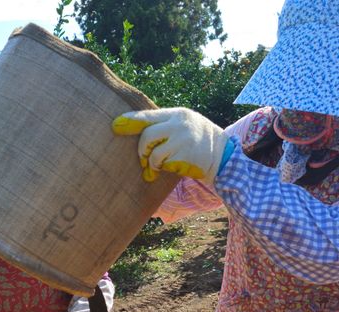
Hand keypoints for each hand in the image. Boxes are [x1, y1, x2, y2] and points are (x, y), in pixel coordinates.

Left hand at [112, 107, 232, 184]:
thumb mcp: (183, 124)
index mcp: (176, 114)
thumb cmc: (196, 139)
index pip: (148, 116)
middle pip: (147, 136)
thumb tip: (134, 130)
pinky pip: (165, 165)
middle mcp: (179, 124)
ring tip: (157, 167)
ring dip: (152, 163)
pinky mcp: (186, 157)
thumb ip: (163, 125)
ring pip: (154, 154)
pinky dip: (164, 169)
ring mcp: (183, 140)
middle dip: (141, 151)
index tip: (116, 125)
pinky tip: (173, 167)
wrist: (222, 153)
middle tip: (143, 159)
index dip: (130, 121)